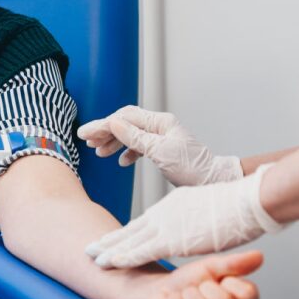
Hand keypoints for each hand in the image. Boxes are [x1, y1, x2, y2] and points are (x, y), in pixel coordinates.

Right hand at [78, 106, 242, 185]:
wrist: (213, 181)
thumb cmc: (192, 168)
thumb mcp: (160, 152)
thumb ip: (135, 138)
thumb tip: (113, 123)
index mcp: (161, 122)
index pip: (125, 118)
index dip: (103, 124)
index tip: (85, 133)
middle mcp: (161, 126)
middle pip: (127, 123)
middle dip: (106, 131)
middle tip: (87, 140)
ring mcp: (163, 138)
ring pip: (132, 135)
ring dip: (115, 142)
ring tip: (100, 152)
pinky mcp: (164, 151)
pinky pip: (141, 146)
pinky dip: (129, 152)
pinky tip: (121, 161)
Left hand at [87, 164, 283, 268]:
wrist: (246, 200)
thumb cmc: (237, 206)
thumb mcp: (209, 210)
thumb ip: (196, 221)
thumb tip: (194, 232)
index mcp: (175, 205)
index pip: (144, 222)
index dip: (126, 234)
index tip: (110, 240)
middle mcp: (166, 213)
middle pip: (131, 229)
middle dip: (109, 241)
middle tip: (89, 249)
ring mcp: (167, 225)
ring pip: (129, 239)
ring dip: (108, 249)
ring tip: (89, 256)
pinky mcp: (172, 238)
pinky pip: (141, 250)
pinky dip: (122, 257)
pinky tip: (108, 262)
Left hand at [141, 250, 262, 298]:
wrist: (159, 293)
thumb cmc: (191, 284)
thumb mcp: (215, 268)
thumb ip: (237, 263)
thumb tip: (259, 256)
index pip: (247, 294)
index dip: (229, 281)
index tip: (220, 283)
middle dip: (205, 287)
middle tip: (199, 290)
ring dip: (188, 293)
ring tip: (186, 298)